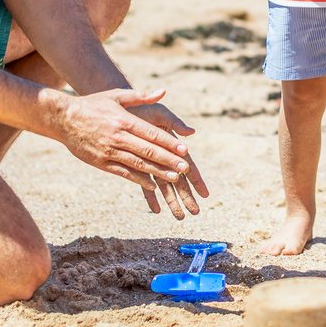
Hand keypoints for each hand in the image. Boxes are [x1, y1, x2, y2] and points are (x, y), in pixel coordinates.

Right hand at [55, 88, 200, 216]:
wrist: (63, 118)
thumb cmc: (93, 104)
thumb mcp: (117, 96)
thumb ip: (141, 96)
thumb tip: (163, 92)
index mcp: (124, 121)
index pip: (152, 134)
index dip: (169, 143)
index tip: (185, 150)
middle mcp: (118, 137)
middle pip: (148, 151)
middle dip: (168, 160)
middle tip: (186, 168)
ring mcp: (109, 151)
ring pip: (138, 164)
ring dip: (158, 172)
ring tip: (175, 178)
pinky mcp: (101, 162)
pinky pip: (123, 173)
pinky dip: (138, 179)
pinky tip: (152, 184)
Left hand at [129, 102, 209, 219]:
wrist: (119, 110)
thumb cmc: (142, 109)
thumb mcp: (159, 112)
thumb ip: (174, 122)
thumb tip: (191, 132)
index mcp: (172, 144)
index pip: (187, 165)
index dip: (196, 180)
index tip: (205, 195)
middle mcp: (163, 155)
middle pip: (178, 180)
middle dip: (187, 196)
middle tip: (195, 213)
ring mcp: (151, 161)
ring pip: (164, 185)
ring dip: (172, 201)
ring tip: (179, 217)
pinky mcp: (137, 164)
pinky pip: (145, 184)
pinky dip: (151, 197)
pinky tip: (156, 210)